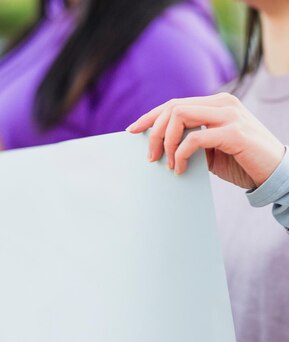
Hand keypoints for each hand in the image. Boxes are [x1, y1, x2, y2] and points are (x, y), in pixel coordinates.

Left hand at [127, 93, 284, 188]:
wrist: (275, 172)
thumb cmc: (243, 162)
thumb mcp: (212, 150)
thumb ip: (193, 141)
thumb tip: (163, 147)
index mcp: (216, 104)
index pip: (175, 104)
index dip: (150, 116)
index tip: (132, 131)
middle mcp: (222, 104)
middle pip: (173, 108)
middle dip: (154, 132)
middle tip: (150, 157)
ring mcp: (229, 116)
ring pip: (180, 116)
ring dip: (167, 142)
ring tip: (168, 164)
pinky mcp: (234, 133)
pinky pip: (195, 139)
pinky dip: (181, 154)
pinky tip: (181, 169)